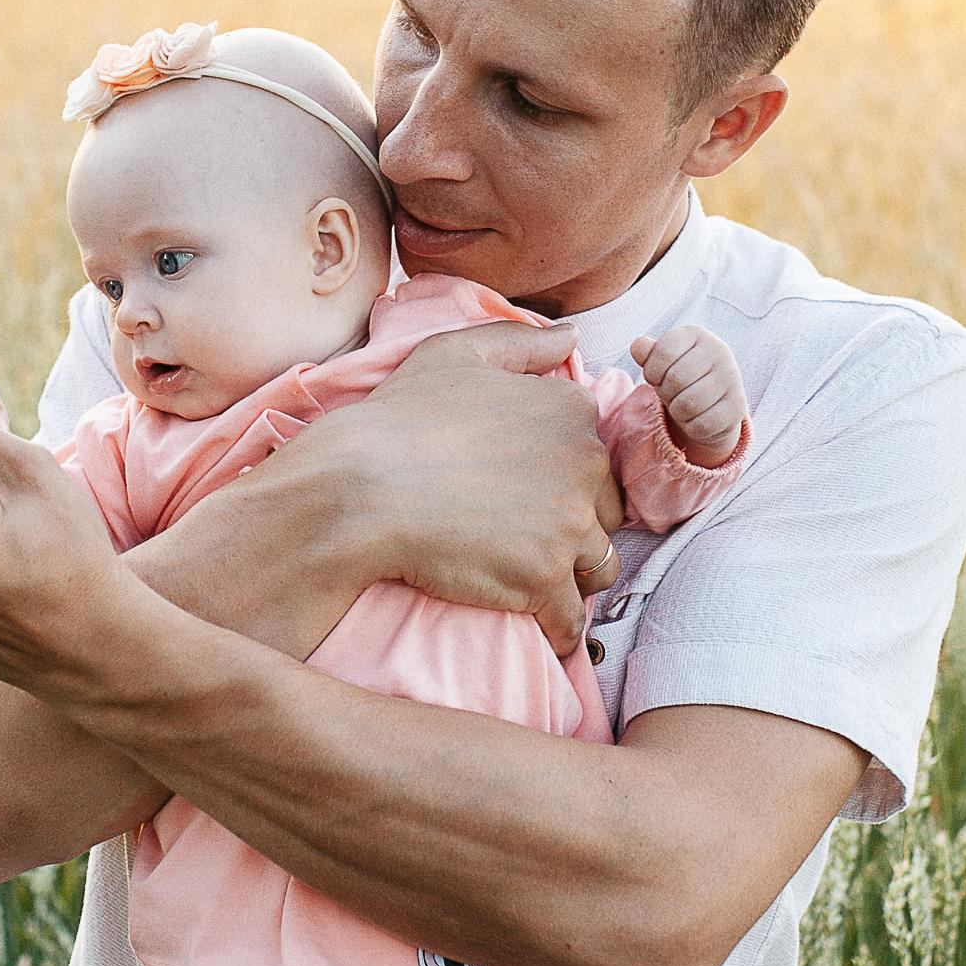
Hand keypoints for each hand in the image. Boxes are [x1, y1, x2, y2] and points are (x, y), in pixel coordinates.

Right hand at [298, 319, 625, 654]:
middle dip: (577, 526)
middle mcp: (584, 463)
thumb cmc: (398, 419)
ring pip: (599, 564)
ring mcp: (568, 524)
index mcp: (570, 410)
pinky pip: (571, 618)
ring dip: (575, 576)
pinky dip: (559, 627)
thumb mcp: (454, 354)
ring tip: (537, 581)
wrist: (358, 490)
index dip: (570, 478)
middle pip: (607, 511)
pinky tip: (541, 626)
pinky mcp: (544, 579)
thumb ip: (521, 342)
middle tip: (531, 538)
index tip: (538, 493)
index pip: (599, 454)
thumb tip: (571, 338)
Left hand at [629, 326, 747, 465]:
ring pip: (688, 404)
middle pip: (676, 379)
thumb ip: (647, 353)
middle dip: (666, 393)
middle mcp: (720, 351)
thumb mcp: (660, 363)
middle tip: (672, 394)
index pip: (664, 352)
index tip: (657, 377)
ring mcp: (732, 379)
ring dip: (678, 412)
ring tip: (683, 406)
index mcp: (696, 335)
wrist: (710, 405)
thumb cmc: (679, 378)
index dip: (652, 371)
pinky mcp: (738, 407)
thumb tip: (638, 346)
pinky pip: (702, 424)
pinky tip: (697, 418)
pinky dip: (692, 427)